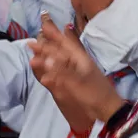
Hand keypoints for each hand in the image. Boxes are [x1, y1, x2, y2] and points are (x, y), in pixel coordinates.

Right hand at [27, 14, 124, 130]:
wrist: (107, 109)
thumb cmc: (95, 93)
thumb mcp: (78, 81)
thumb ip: (61, 71)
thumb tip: (46, 59)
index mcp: (80, 59)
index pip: (64, 44)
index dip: (54, 35)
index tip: (42, 28)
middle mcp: (77, 64)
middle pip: (59, 53)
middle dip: (45, 48)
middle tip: (30, 44)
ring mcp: (75, 74)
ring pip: (58, 64)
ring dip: (46, 62)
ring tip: (33, 60)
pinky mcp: (73, 84)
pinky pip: (59, 77)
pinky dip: (51, 76)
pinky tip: (44, 78)